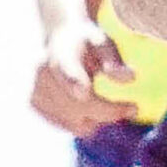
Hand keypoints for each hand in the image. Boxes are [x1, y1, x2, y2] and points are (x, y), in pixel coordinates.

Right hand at [29, 19, 139, 134]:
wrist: (61, 40)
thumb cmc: (88, 43)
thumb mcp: (103, 42)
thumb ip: (114, 61)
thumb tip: (130, 78)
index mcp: (60, 55)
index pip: (67, 73)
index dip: (75, 84)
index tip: (89, 93)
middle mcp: (42, 75)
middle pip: (80, 107)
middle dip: (109, 112)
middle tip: (132, 109)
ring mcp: (35, 91)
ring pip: (77, 124)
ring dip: (97, 118)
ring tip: (102, 99)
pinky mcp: (35, 105)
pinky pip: (70, 126)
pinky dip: (84, 121)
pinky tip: (87, 105)